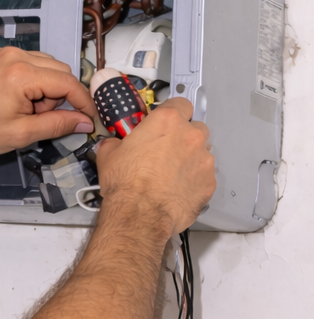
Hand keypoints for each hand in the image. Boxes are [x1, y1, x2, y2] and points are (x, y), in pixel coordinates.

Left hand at [0, 46, 96, 155]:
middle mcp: (15, 57)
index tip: (90, 117)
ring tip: (26, 111)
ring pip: (47, 66)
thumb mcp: (21, 134)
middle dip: (59, 97)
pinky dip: (33, 82)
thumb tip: (84, 122)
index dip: (83, 102)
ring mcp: (5, 53)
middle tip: (42, 119)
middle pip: (60, 71)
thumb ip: (57, 125)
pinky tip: (18, 101)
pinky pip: (30, 64)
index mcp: (21, 75)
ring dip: (47, 89)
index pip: (68, 82)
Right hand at [93, 98, 215, 236]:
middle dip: (184, 137)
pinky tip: (178, 191)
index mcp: (167, 121)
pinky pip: (204, 176)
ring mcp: (204, 159)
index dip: (173, 113)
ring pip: (202, 153)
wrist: (140, 215)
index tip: (165, 124)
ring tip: (172, 175)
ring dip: (191, 159)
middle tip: (167, 152)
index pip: (181, 104)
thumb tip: (115, 145)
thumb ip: (117, 143)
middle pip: (196, 127)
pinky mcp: (209, 182)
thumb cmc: (124, 183)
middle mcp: (191, 136)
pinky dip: (194, 181)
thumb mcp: (108, 154)